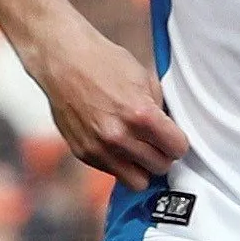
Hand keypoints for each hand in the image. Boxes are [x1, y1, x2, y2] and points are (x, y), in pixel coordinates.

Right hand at [21, 23, 186, 187]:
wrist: (61, 59)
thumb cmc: (102, 62)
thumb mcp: (144, 79)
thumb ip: (160, 110)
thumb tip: (170, 131)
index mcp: (141, 116)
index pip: (178, 149)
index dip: (177, 141)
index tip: (172, 136)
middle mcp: (119, 137)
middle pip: (160, 167)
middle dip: (161, 154)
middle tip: (155, 141)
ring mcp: (99, 148)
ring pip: (138, 181)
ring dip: (142, 166)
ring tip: (137, 148)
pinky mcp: (82, 153)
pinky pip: (112, 172)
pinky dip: (119, 163)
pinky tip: (116, 144)